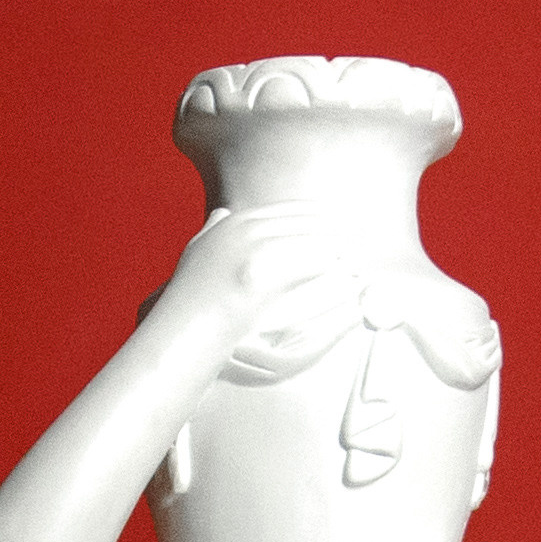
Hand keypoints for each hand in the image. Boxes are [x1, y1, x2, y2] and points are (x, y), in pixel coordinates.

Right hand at [160, 201, 361, 348]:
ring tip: (360, 268)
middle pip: (307, 222)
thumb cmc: (188, 302)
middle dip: (338, 236)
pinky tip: (349, 283)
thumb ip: (212, 232)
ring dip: (341, 256)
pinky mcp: (261, 276)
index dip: (321, 221)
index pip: (291, 211)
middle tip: (362, 248)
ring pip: (314, 242)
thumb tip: (220, 215)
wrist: (177, 330)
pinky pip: (309, 268)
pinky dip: (333, 274)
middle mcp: (245, 229)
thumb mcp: (196, 253)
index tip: (342, 232)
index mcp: (236, 222)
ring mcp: (252, 251)